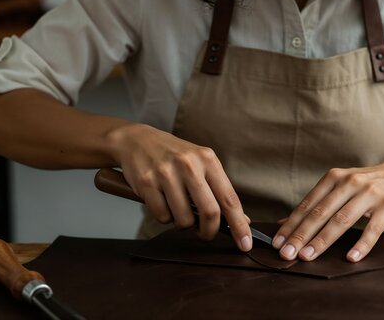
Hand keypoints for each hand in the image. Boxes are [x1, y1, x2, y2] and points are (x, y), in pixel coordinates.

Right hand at [107, 123, 251, 250]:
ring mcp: (166, 173)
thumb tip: (241, 219)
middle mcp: (189, 164)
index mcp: (208, 159)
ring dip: (184, 223)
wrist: (137, 140)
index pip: (229, 198)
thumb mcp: (202, 164)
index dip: (239, 225)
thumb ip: (220, 190)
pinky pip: (162, 216)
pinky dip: (165, 217)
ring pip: (184, 219)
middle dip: (209, 231)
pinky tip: (163, 202)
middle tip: (205, 234)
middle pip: (210, 212)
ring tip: (179, 208)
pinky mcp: (147, 182)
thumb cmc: (175, 156)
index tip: (245, 244)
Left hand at [272, 159, 383, 261]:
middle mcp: (350, 183)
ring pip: (342, 220)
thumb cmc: (366, 185)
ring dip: (323, 240)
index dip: (291, 224)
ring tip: (308, 256)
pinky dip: (362, 244)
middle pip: (321, 212)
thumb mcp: (341, 186)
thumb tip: (284, 224)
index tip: (277, 243)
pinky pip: (373, 229)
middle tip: (287, 253)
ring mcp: (370, 194)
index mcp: (334, 178)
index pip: (308, 204)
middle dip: (301, 235)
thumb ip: (317, 203)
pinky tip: (351, 258)